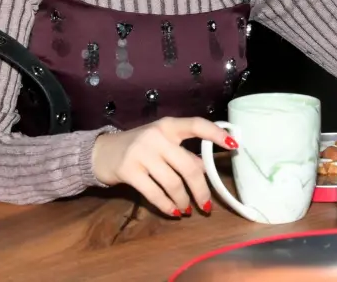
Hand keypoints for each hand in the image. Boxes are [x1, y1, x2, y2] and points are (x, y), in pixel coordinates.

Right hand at [91, 117, 236, 217]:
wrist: (101, 152)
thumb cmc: (139, 146)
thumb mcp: (162, 143)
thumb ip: (183, 154)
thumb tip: (206, 170)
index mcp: (169, 125)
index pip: (196, 125)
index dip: (216, 134)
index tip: (234, 145)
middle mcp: (156, 136)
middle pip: (189, 166)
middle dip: (201, 190)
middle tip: (207, 206)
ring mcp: (141, 153)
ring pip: (173, 183)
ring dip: (183, 200)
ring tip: (187, 209)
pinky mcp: (129, 170)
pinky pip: (155, 193)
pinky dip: (167, 206)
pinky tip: (173, 212)